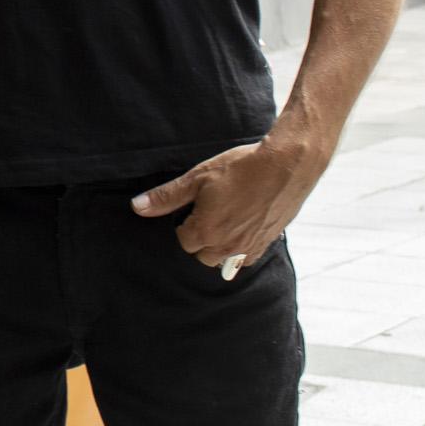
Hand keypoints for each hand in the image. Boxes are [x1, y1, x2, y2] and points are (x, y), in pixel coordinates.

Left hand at [130, 131, 330, 274]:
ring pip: (224, 260)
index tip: (192, 208)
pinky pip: (246, 258)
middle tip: (207, 214)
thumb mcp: (198, 177)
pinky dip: (240, 248)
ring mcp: (249, 248)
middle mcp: (227, 246)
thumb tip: (137, 207)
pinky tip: (243, 225)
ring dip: (219, 246)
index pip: (183, 241)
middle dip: (200, 239)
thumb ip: (167, 197)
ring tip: (224, 220)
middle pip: (202, 255)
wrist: (287, 165)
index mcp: (207, 231)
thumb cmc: (241, 168)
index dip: (184, 224)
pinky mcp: (267, 243)